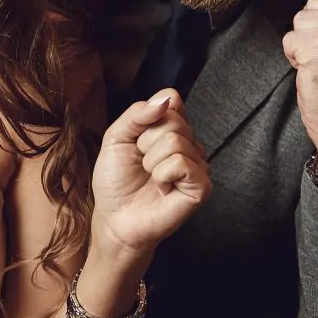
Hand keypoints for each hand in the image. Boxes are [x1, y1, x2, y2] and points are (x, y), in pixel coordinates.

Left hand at [90, 90, 210, 256]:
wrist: (115, 218)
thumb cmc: (116, 181)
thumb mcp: (116, 137)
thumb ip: (137, 113)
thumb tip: (167, 99)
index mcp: (170, 129)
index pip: (171, 98)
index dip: (149, 114)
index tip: (137, 138)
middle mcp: (188, 144)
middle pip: (173, 119)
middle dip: (145, 142)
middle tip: (142, 164)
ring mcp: (198, 164)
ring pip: (176, 140)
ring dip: (151, 161)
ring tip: (151, 178)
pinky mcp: (202, 186)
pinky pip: (182, 162)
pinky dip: (162, 174)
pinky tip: (162, 187)